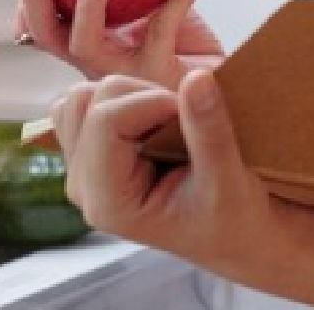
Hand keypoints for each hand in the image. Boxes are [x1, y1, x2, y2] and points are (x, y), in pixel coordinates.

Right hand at [15, 0, 223, 90]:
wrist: (223, 88)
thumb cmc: (188, 48)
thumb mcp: (157, 8)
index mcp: (94, 48)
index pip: (46, 31)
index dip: (28, 3)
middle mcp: (100, 67)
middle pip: (49, 39)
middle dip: (34, 1)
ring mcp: (124, 77)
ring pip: (85, 45)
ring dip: (85, 7)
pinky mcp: (158, 78)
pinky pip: (163, 28)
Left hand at [50, 70, 278, 271]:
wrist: (232, 236)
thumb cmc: (232, 220)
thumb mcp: (228, 180)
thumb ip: (209, 130)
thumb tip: (197, 77)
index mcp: (109, 203)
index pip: (106, 120)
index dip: (153, 101)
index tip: (195, 111)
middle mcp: (84, 187)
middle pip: (92, 102)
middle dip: (143, 97)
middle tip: (184, 121)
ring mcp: (81, 170)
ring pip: (81, 98)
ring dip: (128, 96)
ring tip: (166, 121)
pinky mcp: (88, 155)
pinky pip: (84, 106)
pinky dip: (116, 100)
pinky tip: (149, 121)